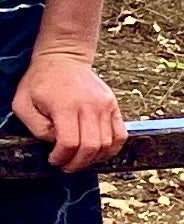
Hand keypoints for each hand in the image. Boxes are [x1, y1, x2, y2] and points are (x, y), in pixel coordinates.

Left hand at [13, 54, 124, 172]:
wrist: (64, 58)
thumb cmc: (41, 81)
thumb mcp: (23, 103)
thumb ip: (36, 128)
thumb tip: (55, 142)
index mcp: (65, 105)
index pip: (69, 143)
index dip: (61, 158)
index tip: (53, 160)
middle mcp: (89, 106)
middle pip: (91, 147)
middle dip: (78, 163)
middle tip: (67, 166)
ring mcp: (105, 106)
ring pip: (107, 144)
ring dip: (94, 159)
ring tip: (81, 159)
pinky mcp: (114, 106)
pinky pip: (120, 135)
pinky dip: (112, 148)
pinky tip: (98, 151)